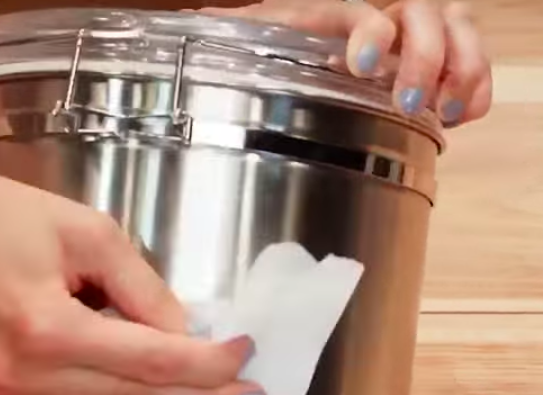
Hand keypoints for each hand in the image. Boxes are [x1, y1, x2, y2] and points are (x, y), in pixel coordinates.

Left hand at [200, 0, 491, 126]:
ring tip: (446, 110)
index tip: (363, 63)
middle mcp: (378, 16)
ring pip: (457, 27)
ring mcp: (410, 37)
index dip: (370, 28)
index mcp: (330, 14)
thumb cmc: (272, 58)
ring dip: (461, 67)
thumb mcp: (250, 48)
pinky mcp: (432, 64)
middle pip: (422, 14)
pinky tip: (463, 113)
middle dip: (424, 57)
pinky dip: (474, 85)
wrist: (295, 68)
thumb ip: (229, 38)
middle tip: (411, 100)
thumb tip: (191, 27)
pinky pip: (469, 60)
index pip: (360, 7)